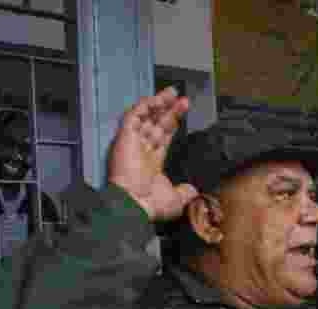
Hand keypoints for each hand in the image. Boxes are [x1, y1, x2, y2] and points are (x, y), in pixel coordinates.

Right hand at [106, 87, 198, 221]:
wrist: (134, 205)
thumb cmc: (150, 205)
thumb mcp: (176, 200)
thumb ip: (185, 192)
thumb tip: (193, 190)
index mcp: (152, 162)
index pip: (163, 135)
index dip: (173, 122)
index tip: (183, 111)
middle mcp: (142, 150)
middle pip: (156, 123)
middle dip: (169, 109)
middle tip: (181, 98)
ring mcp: (132, 143)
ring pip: (145, 117)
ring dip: (158, 103)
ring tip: (172, 93)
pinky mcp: (124, 138)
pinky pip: (133, 117)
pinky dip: (143, 106)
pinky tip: (156, 99)